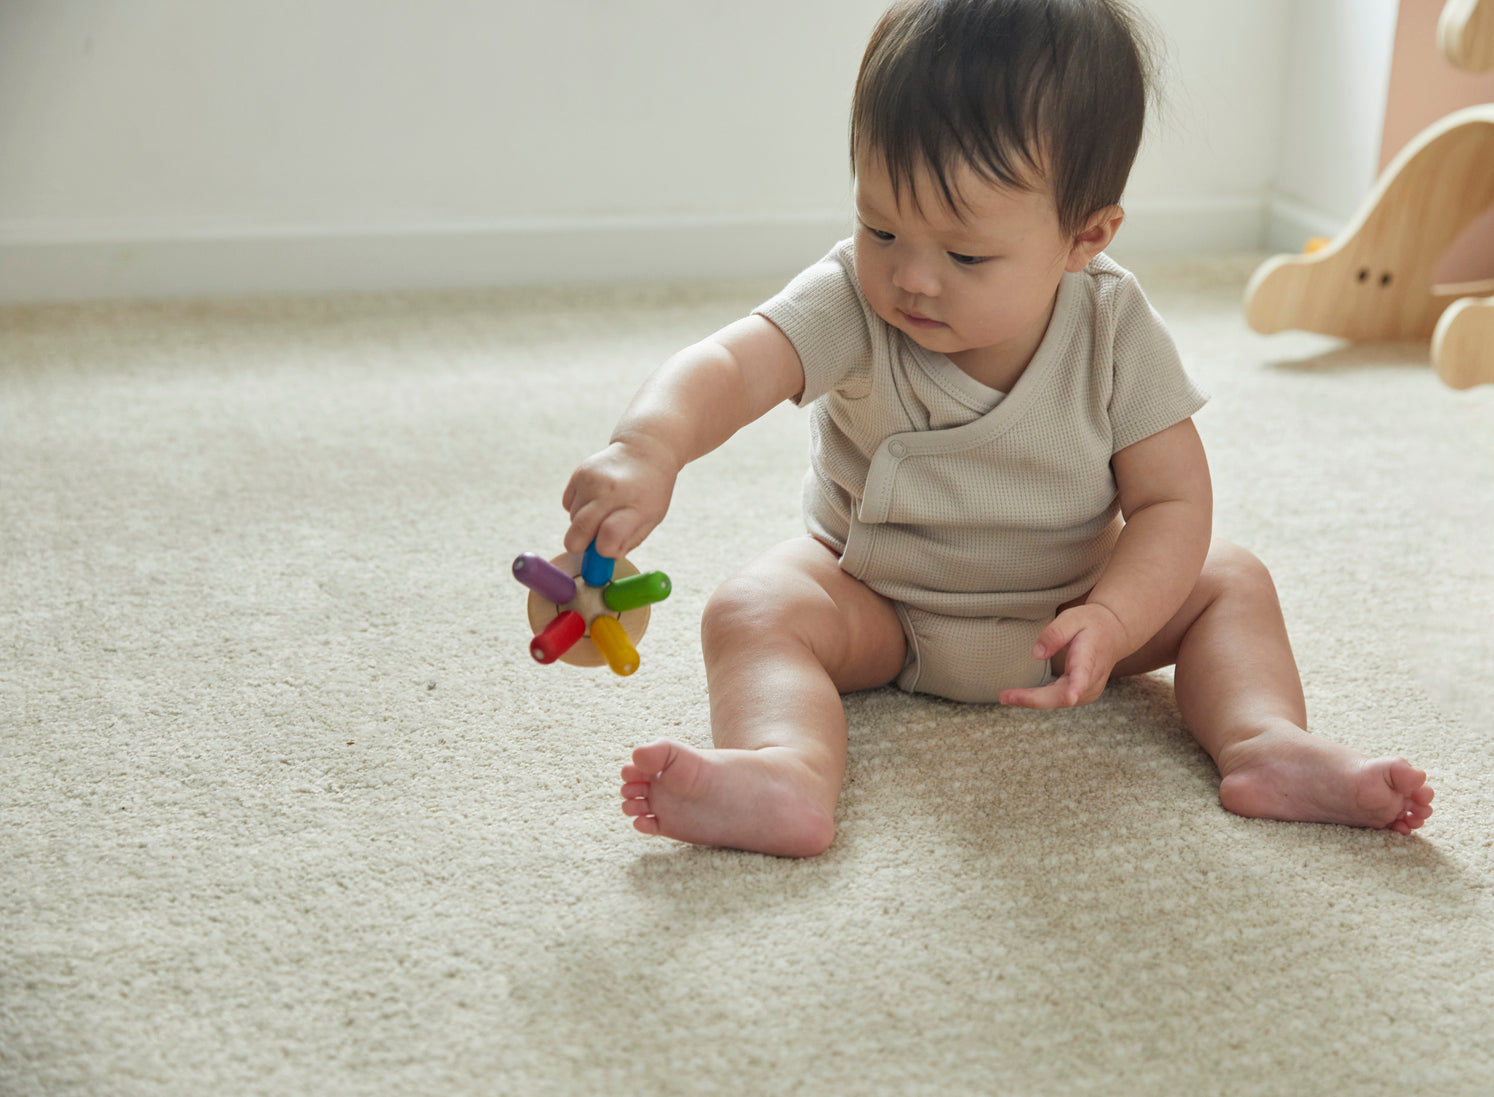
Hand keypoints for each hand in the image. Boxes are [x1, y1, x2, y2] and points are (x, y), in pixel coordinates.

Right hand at [560, 435, 678, 558]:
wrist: (644, 451)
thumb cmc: (649, 492)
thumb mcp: (651, 519)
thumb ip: (628, 541)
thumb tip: (602, 557)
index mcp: (635, 506)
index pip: (610, 535)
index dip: (603, 550)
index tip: (605, 551)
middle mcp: (611, 491)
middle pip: (580, 531)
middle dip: (581, 545)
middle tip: (593, 542)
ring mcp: (592, 481)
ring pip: (573, 519)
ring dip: (584, 523)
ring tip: (604, 510)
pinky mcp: (579, 473)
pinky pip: (568, 504)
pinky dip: (578, 507)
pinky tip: (595, 498)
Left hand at [998, 603, 1129, 709]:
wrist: (1114, 633)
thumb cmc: (1091, 623)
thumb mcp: (1073, 618)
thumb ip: (1055, 633)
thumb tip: (1036, 654)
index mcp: (1090, 657)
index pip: (1084, 674)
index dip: (1076, 687)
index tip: (1070, 697)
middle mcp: (1092, 678)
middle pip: (1064, 695)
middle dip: (1034, 699)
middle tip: (1004, 697)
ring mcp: (1089, 689)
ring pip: (1059, 701)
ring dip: (1033, 701)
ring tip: (1007, 697)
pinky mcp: (1083, 694)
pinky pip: (1059, 700)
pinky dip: (1040, 699)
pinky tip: (1021, 696)